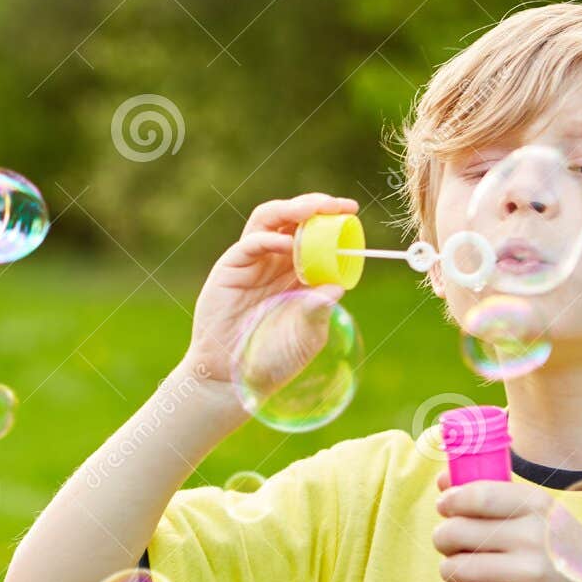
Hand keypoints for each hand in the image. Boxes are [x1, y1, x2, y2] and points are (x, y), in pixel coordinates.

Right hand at [179, 193, 358, 393]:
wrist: (235, 376)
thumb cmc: (274, 359)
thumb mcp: (307, 335)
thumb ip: (319, 311)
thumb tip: (337, 288)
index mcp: (297, 272)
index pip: (315, 233)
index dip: (331, 218)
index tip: (351, 211)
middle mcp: (275, 261)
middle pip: (291, 218)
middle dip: (314, 205)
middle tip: (336, 205)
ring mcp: (252, 263)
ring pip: (268, 220)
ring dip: (291, 209)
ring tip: (313, 209)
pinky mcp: (230, 269)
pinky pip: (250, 244)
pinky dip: (269, 239)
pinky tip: (287, 245)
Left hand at [432, 475, 581, 581]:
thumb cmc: (553, 548)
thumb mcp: (535, 513)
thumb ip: (489, 493)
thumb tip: (442, 480)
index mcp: (537, 506)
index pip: (476, 496)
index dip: (450, 501)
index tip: (445, 506)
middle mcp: (534, 538)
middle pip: (454, 532)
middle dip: (443, 538)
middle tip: (452, 543)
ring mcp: (528, 574)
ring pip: (453, 567)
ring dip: (451, 569)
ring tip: (467, 569)